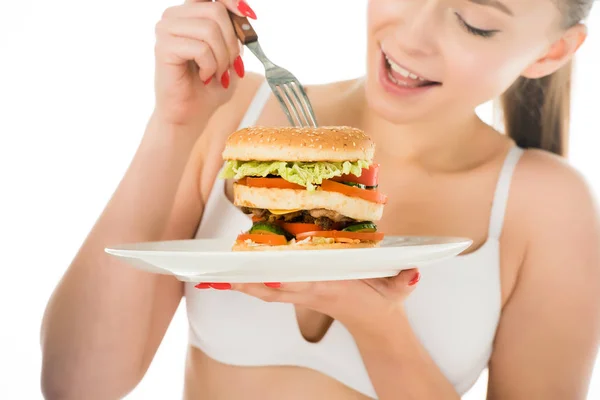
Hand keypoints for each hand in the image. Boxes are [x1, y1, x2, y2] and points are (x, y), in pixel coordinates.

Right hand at [153, 0, 256, 125]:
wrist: (190, 114)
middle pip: (215, 10)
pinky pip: (200, 48)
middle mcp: (174, 16)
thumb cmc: (209, 87)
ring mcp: (166, 30)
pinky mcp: (164, 47)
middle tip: (232, 66)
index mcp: (189, 14)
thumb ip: (236, 34)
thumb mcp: (230, 56)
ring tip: (217, 74)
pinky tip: (204, 77)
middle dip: (232, 42)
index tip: (250, 17)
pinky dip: (210, 66)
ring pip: (209, 29)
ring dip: (222, 57)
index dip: (233, 2)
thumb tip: (247, 17)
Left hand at [196, 268, 421, 327]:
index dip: (287, 282)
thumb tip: (414, 271)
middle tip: (227, 272)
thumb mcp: (398, 291)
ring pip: (270, 290)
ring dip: (247, 283)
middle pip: (277, 288)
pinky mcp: (302, 294)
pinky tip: (237, 276)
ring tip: (220, 274)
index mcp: (333, 289)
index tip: (269, 278)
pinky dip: (255, 284)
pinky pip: (273, 290)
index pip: (306, 284)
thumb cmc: (383, 303)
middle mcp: (314, 291)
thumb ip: (405, 280)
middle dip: (253, 282)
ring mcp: (305, 294)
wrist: (376, 327)